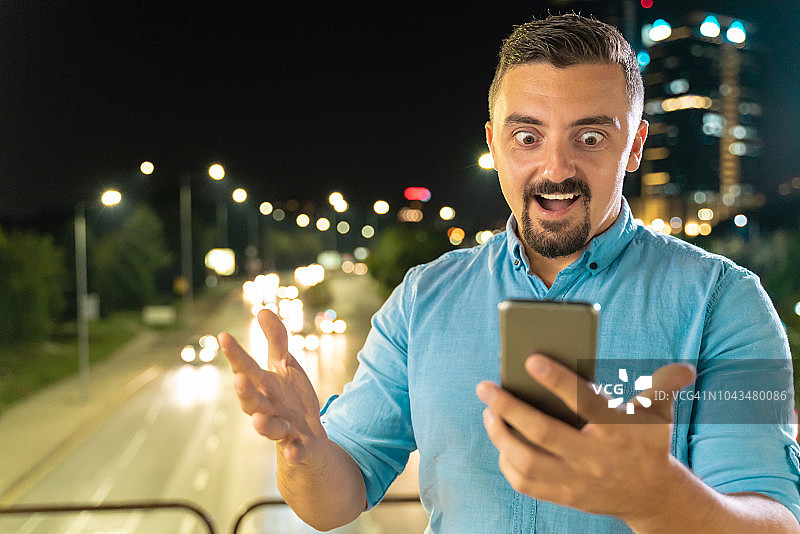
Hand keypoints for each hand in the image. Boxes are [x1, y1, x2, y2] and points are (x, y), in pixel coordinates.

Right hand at [219, 309, 326, 464]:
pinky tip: (295, 449)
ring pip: (269, 428)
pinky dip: (295, 451)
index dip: (235, 354)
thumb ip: (276, 340)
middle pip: (251, 401)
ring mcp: (282, 429)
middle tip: (239, 379)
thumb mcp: (285, 366)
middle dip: (244, 391)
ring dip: (263, 424)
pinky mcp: (299, 446)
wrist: (306, 439)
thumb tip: (262, 309)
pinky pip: (296, 451)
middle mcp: (267, 409)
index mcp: (263, 387)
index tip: (224, 335)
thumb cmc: (290, 399)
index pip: (246, 368)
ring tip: (258, 419)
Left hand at [477, 355, 695, 522]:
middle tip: (485, 387)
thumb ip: (662, 387)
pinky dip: (507, 462)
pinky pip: (526, 484)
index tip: (530, 359)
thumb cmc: (647, 442)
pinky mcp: (565, 497)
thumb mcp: (659, 414)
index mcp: (617, 431)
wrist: (653, 496)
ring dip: (501, 436)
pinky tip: (500, 438)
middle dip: (509, 408)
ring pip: (528, 462)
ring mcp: (577, 481)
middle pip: (544, 433)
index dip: (557, 381)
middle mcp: (595, 458)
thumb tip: (684, 368)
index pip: (585, 402)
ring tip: (488, 412)